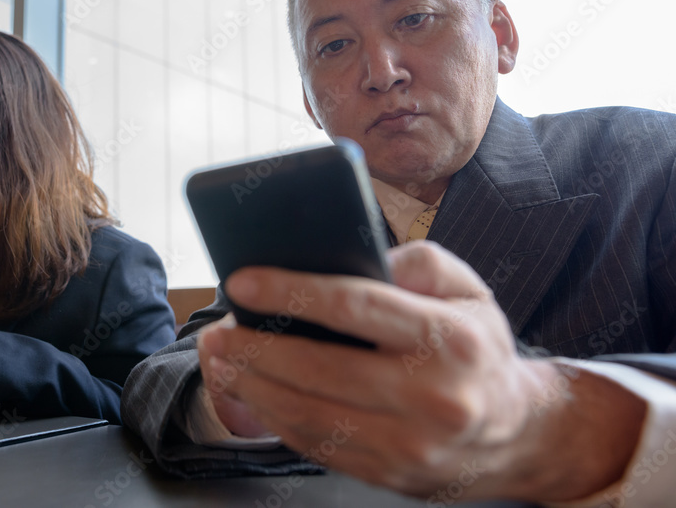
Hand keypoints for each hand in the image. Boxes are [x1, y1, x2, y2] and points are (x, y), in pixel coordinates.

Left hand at [197, 242, 644, 501]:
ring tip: (221, 362)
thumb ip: (421, 262)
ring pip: (309, 415)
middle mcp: (432, 398)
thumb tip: (362, 259)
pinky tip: (252, 395)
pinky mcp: (390, 474)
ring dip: (252, 387)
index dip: (291, 292)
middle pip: (319, 369)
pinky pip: (317, 446)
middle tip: (216, 332)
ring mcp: (410, 445)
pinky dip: (275, 419)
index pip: (356, 307)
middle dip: (254, 349)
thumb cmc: (477, 350)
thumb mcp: (469, 291)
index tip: (242, 282)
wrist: (516, 433)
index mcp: (449, 340)